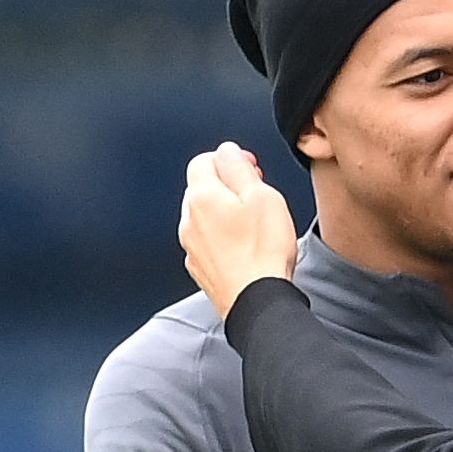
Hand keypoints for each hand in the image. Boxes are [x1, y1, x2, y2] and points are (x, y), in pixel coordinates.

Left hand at [179, 141, 297, 316]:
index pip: (204, 160)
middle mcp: (189, 219)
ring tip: (255, 226)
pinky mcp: (200, 268)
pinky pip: (208, 242)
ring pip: (204, 217)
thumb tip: (228, 151)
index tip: (251, 168)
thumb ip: (240, 168)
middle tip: (257, 197)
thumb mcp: (262, 196)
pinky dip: (223, 239)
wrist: (257, 300)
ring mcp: (191, 246)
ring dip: (225, 214)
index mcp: (202, 196)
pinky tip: (246, 248)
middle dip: (227, 187)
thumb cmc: (263, 251)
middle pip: (203, 188)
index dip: (229, 159)